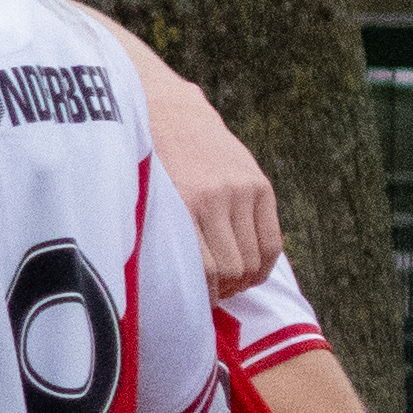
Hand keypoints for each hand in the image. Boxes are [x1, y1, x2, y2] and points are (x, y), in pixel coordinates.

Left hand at [141, 69, 283, 294]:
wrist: (162, 108)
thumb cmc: (140, 165)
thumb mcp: (141, 201)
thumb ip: (157, 238)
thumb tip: (167, 292)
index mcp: (181, 206)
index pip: (205, 273)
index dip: (201, 298)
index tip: (192, 303)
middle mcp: (215, 198)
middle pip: (232, 271)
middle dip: (221, 291)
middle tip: (208, 294)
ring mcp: (241, 190)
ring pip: (252, 261)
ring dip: (240, 281)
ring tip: (224, 283)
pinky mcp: (259, 183)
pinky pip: (272, 242)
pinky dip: (262, 266)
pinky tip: (248, 271)